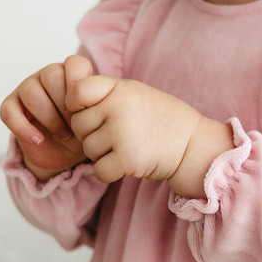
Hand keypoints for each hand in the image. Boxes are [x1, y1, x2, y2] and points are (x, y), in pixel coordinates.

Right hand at [0, 55, 93, 179]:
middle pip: (52, 75)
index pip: (75, 63)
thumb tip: (98, 104)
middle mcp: (48, 76)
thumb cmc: (83, 132)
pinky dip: (24, 129)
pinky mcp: (11, 106)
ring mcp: (27, 88)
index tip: (86, 108)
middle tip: (77, 125)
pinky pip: (9, 111)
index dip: (80, 84)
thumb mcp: (96, 120)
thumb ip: (97, 106)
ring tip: (64, 135)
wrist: (65, 156)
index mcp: (72, 74)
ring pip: (32, 93)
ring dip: (50, 118)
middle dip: (66, 105)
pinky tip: (39, 141)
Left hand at [66, 77, 233, 196]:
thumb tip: (68, 100)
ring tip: (128, 147)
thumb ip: (105, 93)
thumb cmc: (162, 118)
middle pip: (78, 126)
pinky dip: (109, 172)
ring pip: (88, 150)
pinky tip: (127, 164)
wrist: (193, 144)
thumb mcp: (135, 93)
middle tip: (119, 135)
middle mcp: (118, 107)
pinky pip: (99, 171)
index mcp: (119, 88)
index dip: (76, 105)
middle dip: (92, 134)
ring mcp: (122, 134)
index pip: (76, 92)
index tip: (91, 112)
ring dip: (103, 154)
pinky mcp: (128, 160)